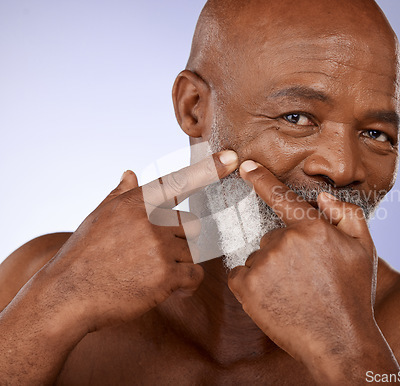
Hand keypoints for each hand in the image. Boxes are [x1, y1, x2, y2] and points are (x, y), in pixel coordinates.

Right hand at [37, 150, 237, 331]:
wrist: (69, 294)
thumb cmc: (83, 254)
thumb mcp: (99, 216)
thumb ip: (121, 194)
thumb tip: (130, 173)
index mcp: (137, 202)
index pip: (178, 181)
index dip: (208, 169)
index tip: (231, 157)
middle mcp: (152, 220)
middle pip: (192, 225)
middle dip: (180, 241)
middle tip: (153, 256)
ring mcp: (160, 246)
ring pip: (193, 251)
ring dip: (179, 264)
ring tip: (151, 273)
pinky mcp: (166, 275)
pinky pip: (195, 274)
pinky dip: (187, 283)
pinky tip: (169, 288)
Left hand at [228, 160, 399, 382]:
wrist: (339, 342)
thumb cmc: (354, 295)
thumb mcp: (365, 250)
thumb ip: (346, 215)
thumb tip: (323, 197)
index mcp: (312, 228)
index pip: (280, 196)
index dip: (260, 178)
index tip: (245, 165)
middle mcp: (283, 241)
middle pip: (273, 236)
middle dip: (286, 251)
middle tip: (307, 277)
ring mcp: (262, 264)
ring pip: (259, 256)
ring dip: (271, 269)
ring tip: (295, 292)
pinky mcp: (246, 287)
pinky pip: (241, 274)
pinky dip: (252, 283)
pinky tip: (275, 298)